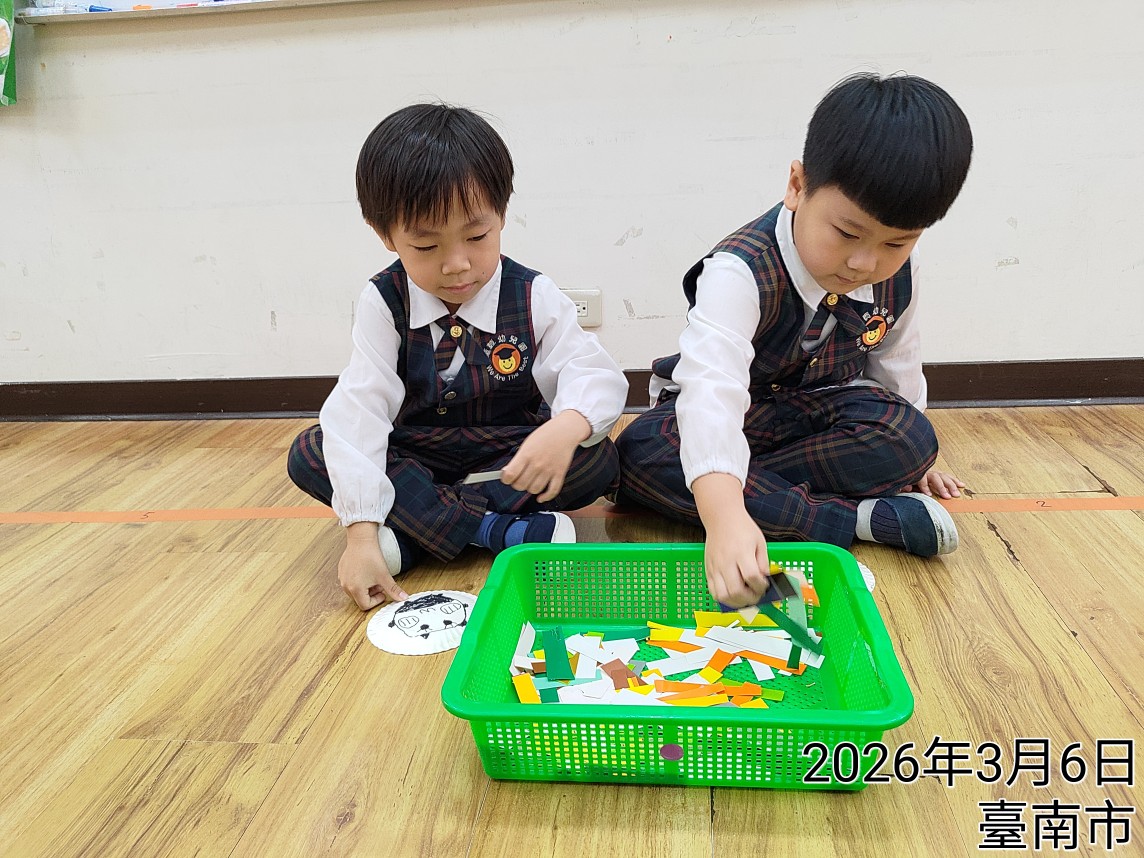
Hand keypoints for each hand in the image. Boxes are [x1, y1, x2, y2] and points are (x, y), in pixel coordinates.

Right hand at [339, 522, 408, 610]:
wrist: (361, 539)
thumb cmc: (371, 556)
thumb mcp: (384, 575)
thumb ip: (393, 590)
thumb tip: (404, 598)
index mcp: (355, 589)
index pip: (365, 606)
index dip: (377, 601)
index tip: (383, 591)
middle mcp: (346, 586)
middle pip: (360, 599)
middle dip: (371, 594)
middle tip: (379, 582)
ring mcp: (342, 578)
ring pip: (355, 591)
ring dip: (365, 587)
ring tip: (372, 576)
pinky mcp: (341, 571)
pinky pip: (350, 582)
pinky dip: (358, 580)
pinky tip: (365, 570)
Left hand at [501, 410, 590, 502]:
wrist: (565, 430)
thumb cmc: (545, 435)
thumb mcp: (527, 444)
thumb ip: (518, 459)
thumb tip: (508, 473)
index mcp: (527, 454)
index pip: (510, 475)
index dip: (505, 479)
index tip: (506, 477)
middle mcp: (537, 464)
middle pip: (521, 485)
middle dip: (517, 484)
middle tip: (519, 479)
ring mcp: (549, 470)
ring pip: (534, 490)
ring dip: (530, 489)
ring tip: (530, 482)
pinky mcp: (560, 473)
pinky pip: (552, 491)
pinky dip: (545, 497)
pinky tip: (541, 497)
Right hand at [692, 473, 770, 607]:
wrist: (721, 518)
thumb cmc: (742, 529)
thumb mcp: (760, 543)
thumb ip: (763, 564)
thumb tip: (766, 582)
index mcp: (741, 552)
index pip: (752, 577)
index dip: (761, 586)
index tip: (765, 586)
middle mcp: (726, 561)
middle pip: (736, 590)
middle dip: (750, 598)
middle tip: (757, 596)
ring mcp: (715, 567)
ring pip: (722, 595)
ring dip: (736, 602)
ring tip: (745, 598)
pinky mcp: (708, 570)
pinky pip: (713, 592)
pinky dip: (724, 599)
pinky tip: (733, 595)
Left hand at [906, 468, 964, 498]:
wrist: (908, 468)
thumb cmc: (907, 478)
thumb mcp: (903, 482)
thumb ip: (904, 485)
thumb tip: (907, 487)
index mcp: (917, 474)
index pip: (922, 479)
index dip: (925, 487)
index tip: (929, 495)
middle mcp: (927, 472)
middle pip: (936, 477)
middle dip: (942, 487)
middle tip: (947, 496)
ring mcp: (934, 472)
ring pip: (944, 476)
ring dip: (951, 485)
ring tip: (956, 493)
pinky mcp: (939, 473)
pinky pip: (948, 476)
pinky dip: (955, 480)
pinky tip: (961, 485)